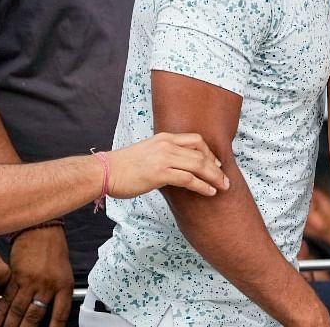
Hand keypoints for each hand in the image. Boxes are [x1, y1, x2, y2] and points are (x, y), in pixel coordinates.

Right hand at [0, 227, 70, 326]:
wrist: (42, 229)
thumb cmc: (55, 250)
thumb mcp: (64, 272)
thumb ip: (58, 292)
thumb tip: (52, 312)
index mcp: (64, 285)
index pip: (60, 313)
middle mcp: (47, 285)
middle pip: (34, 316)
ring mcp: (30, 282)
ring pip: (18, 309)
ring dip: (10, 324)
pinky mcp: (16, 277)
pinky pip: (7, 299)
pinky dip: (1, 312)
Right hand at [108, 132, 230, 198]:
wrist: (104, 171)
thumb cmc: (124, 166)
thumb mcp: (148, 152)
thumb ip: (165, 154)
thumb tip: (179, 166)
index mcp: (164, 138)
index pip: (196, 140)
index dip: (210, 152)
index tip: (216, 163)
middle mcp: (166, 145)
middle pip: (201, 153)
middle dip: (216, 167)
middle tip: (226, 178)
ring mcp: (163, 158)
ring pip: (199, 165)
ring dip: (214, 177)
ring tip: (223, 186)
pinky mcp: (159, 173)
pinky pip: (189, 179)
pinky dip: (203, 186)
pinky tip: (210, 192)